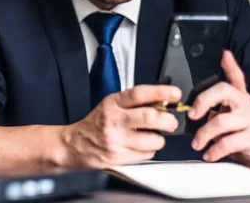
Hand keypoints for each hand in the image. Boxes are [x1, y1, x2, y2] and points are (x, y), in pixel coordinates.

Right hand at [59, 85, 180, 167]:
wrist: (73, 145)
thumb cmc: (96, 123)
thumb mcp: (112, 104)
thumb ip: (135, 101)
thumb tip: (163, 95)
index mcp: (113, 103)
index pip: (139, 94)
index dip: (160, 92)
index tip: (175, 93)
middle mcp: (114, 120)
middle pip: (150, 117)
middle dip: (168, 120)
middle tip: (171, 122)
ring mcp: (116, 140)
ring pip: (152, 140)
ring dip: (159, 139)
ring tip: (153, 136)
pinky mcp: (118, 158)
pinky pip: (146, 155)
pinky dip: (149, 151)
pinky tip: (139, 146)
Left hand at [189, 51, 249, 171]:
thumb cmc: (244, 130)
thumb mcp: (232, 111)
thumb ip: (220, 98)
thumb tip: (209, 81)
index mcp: (239, 96)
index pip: (235, 77)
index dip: (230, 65)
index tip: (223, 55)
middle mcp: (246, 104)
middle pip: (224, 91)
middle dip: (203, 101)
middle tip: (192, 115)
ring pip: (221, 121)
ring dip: (204, 134)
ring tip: (197, 143)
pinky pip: (228, 143)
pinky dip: (214, 150)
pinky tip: (209, 154)